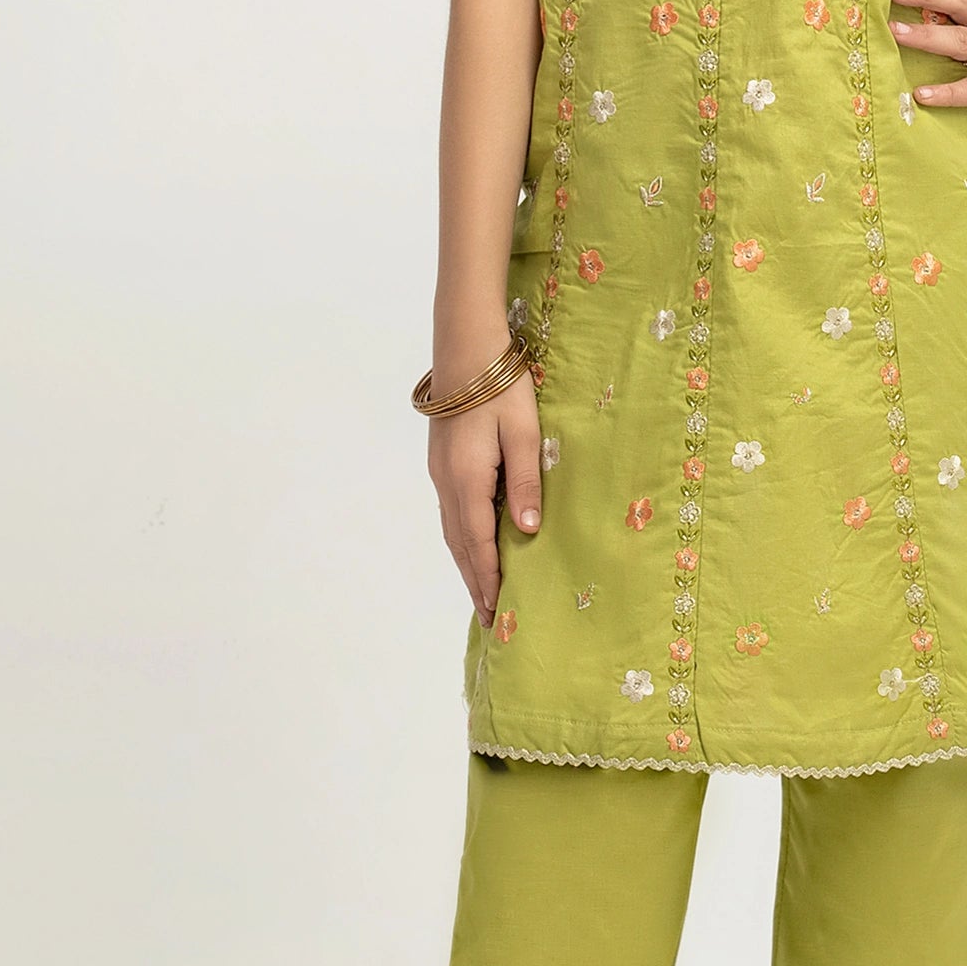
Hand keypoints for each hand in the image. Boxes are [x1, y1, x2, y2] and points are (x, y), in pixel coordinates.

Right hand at [426, 344, 544, 624]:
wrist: (466, 347)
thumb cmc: (501, 387)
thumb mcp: (524, 434)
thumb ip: (525, 483)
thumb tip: (526, 532)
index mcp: (467, 480)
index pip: (477, 544)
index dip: (488, 580)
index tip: (497, 613)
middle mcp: (447, 482)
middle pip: (459, 545)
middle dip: (474, 581)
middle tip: (489, 617)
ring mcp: (440, 472)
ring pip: (452, 530)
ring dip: (465, 563)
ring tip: (481, 590)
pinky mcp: (442, 461)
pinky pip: (451, 512)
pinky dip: (461, 539)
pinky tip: (472, 545)